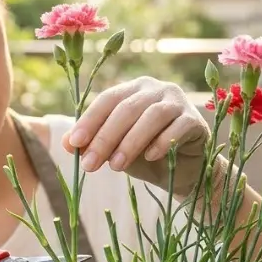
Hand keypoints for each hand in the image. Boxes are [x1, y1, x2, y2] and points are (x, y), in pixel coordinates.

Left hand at [61, 76, 213, 196]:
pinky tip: (149, 158)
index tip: (74, 144)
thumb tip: (66, 143)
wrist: (183, 172)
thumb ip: (93, 143)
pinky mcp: (195, 120)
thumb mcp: (114, 150)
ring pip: (152, 116)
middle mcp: (156, 89)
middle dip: (105, 137)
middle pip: (127, 108)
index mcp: (133, 90)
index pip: (108, 99)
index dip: (90, 121)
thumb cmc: (145, 156)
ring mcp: (178, 102)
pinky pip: (177, 127)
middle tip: (90, 165)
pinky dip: (161, 142)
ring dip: (131, 141)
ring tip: (115, 166)